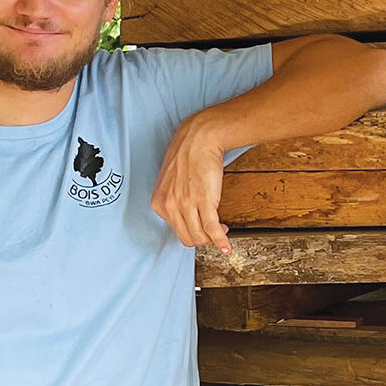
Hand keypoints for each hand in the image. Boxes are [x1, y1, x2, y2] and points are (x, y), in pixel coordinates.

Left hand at [151, 115, 231, 253]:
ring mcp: (186, 204)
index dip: (192, 233)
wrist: (198, 139)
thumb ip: (174, 202)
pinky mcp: (204, 201)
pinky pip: (212, 229)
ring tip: (221, 232)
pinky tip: (226, 246)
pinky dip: (221, 241)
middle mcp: (169, 206)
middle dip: (203, 239)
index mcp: (159, 202)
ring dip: (212, 239)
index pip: (175, 231)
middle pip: (187, 237)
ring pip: (199, 236)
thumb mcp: (171, 183)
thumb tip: (188, 219)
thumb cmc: (188, 156)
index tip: (202, 230)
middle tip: (213, 233)